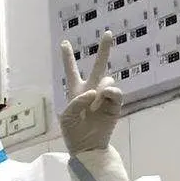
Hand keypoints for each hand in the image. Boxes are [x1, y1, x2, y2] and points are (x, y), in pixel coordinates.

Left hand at [60, 32, 122, 156]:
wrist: (87, 147)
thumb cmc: (73, 132)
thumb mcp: (67, 116)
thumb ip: (78, 101)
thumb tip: (95, 92)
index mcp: (75, 91)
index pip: (71, 71)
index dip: (67, 57)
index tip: (64, 43)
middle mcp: (91, 91)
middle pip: (97, 66)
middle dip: (104, 50)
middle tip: (107, 33)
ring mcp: (104, 97)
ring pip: (107, 79)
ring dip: (101, 88)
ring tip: (94, 105)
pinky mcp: (114, 105)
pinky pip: (115, 91)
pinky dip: (109, 94)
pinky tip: (103, 101)